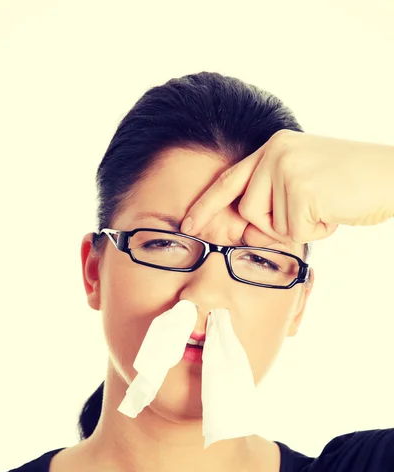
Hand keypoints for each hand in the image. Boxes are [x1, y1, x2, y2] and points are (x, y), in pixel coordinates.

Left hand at [180, 130, 393, 246]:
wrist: (392, 174)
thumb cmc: (351, 185)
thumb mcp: (304, 190)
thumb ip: (271, 207)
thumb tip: (245, 236)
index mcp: (274, 147)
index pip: (229, 179)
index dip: (207, 204)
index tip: (188, 224)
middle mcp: (275, 152)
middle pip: (249, 211)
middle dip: (276, 224)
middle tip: (312, 211)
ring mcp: (287, 167)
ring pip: (270, 224)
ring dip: (300, 227)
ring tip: (327, 206)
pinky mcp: (302, 187)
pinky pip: (295, 231)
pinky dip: (318, 230)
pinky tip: (336, 211)